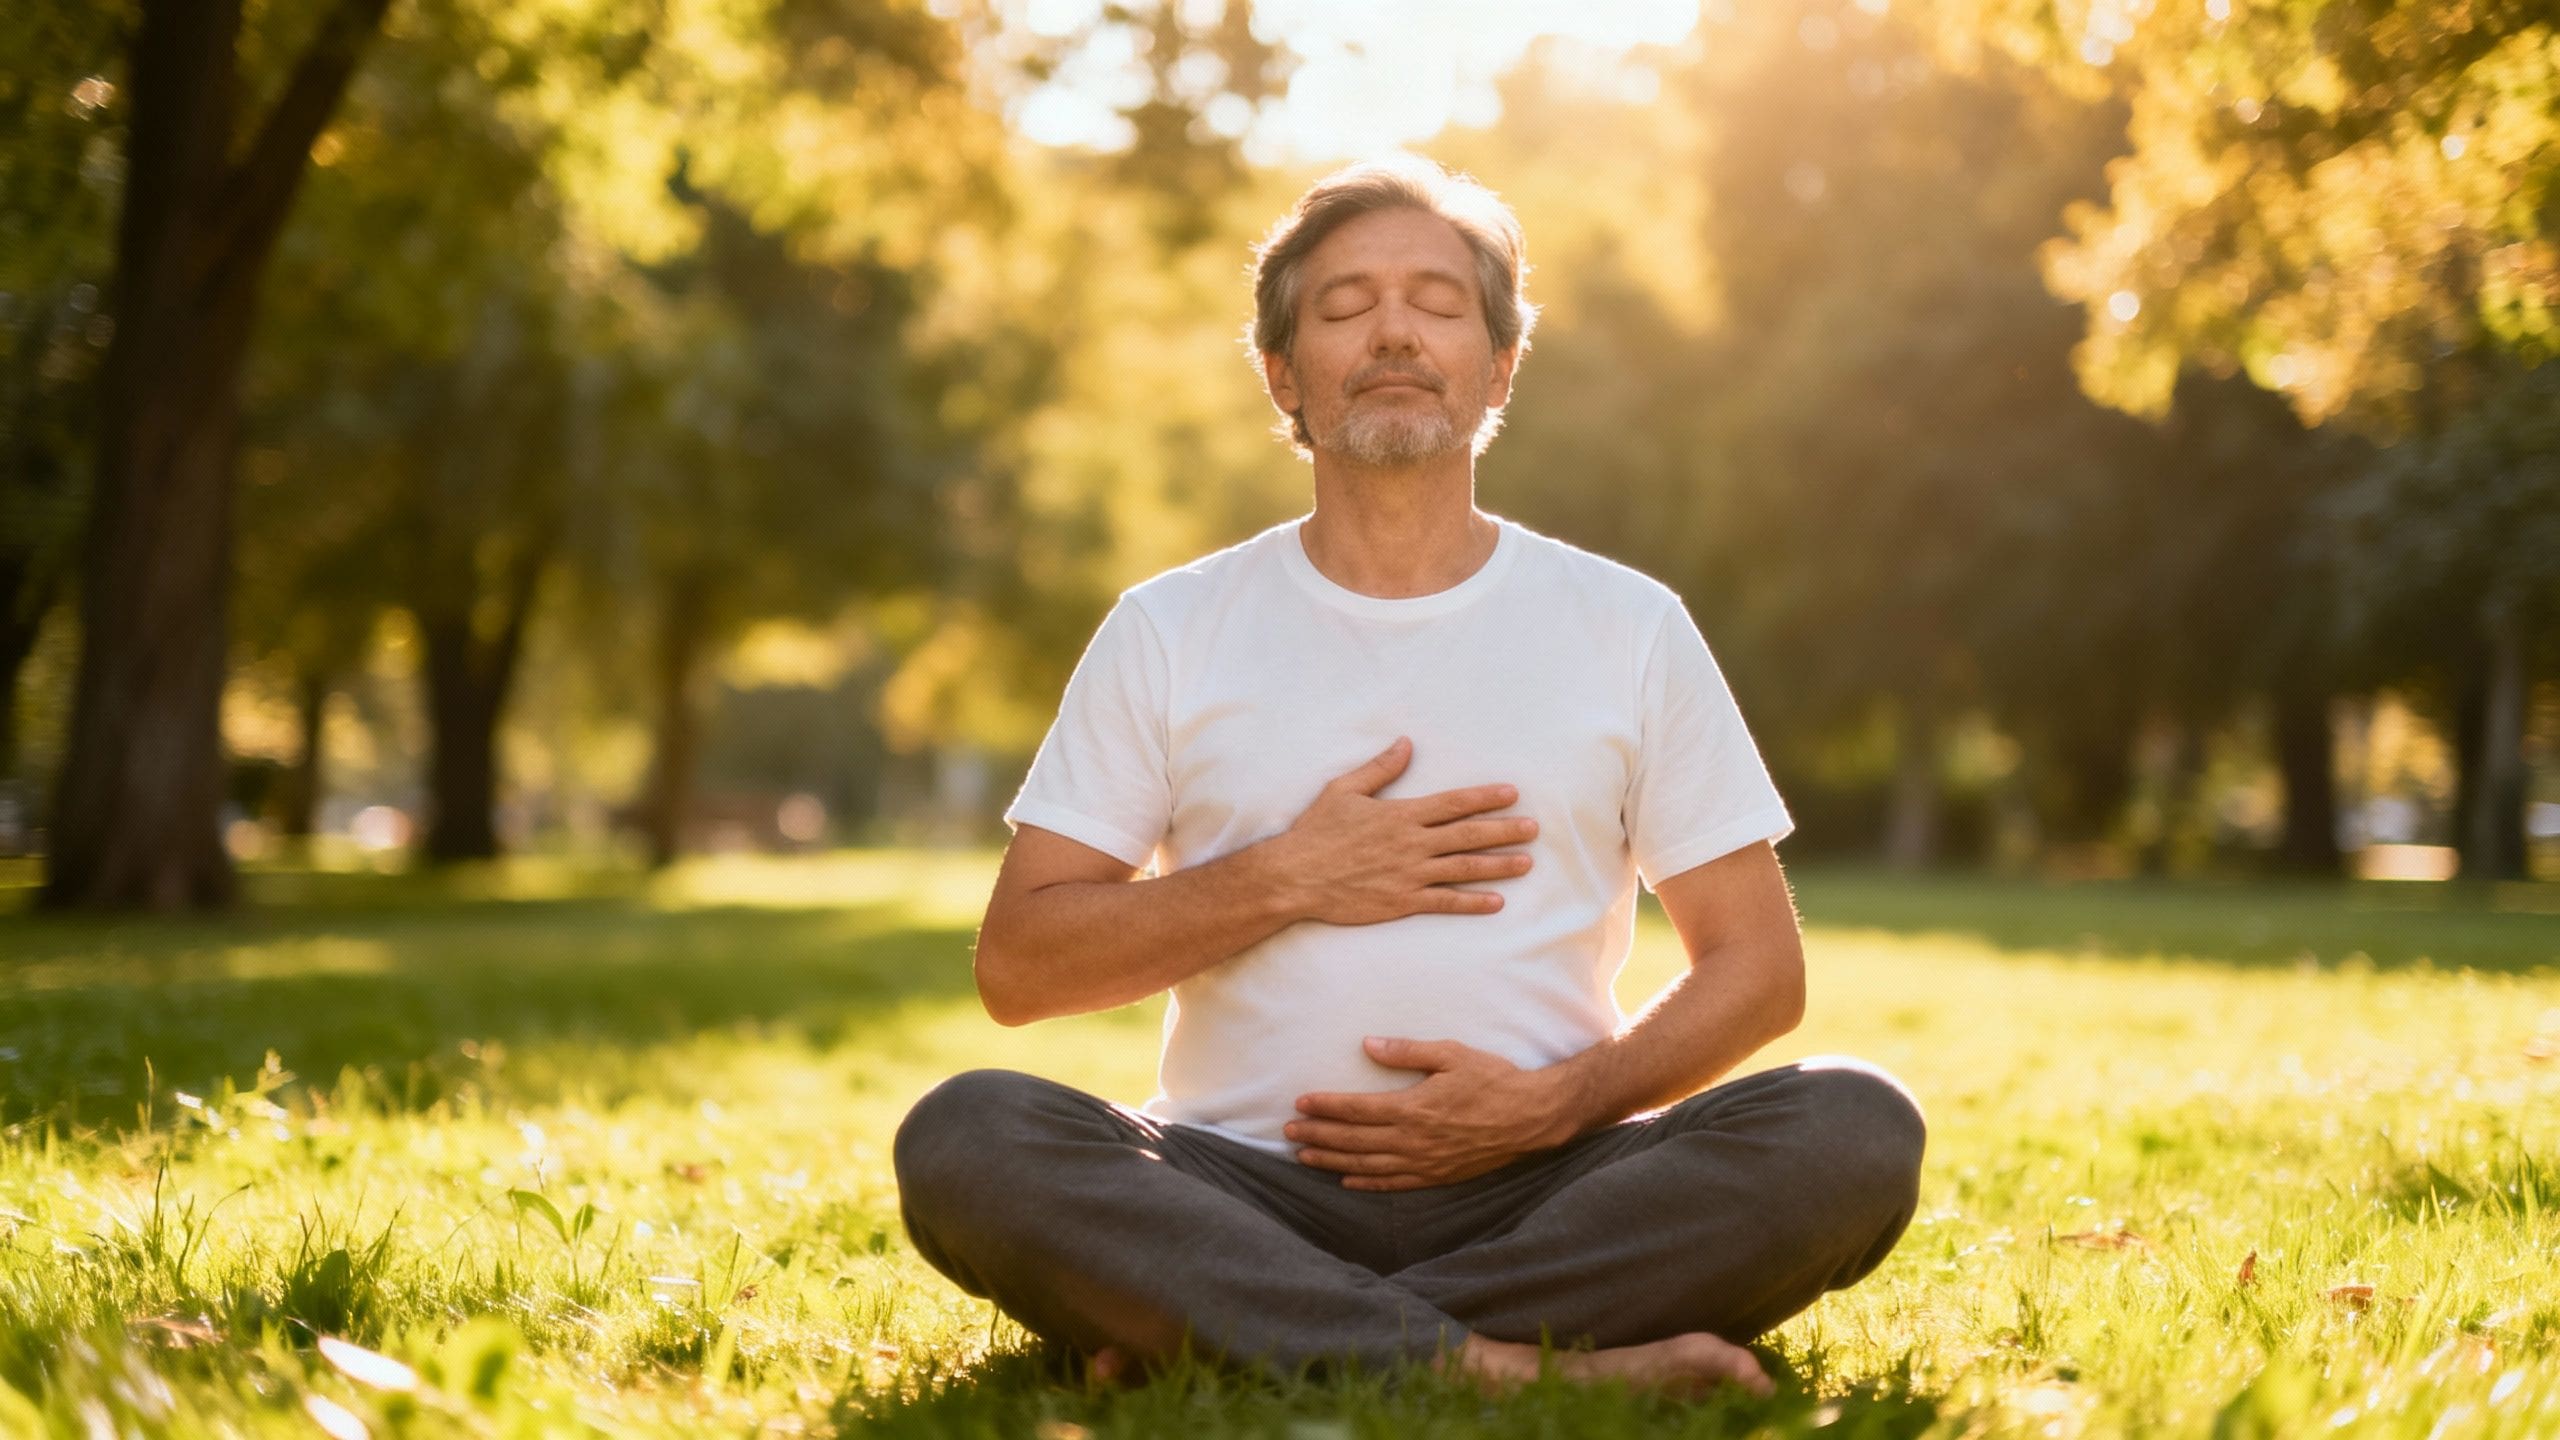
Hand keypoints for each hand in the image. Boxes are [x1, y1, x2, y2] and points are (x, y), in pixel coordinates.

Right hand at [1264, 737, 1536, 925]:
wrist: (1294, 877)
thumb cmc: (1316, 832)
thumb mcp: (1344, 791)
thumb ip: (1380, 769)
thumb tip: (1406, 744)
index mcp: (1401, 815)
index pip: (1453, 803)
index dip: (1485, 798)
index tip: (1511, 794)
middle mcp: (1411, 844)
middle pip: (1468, 835)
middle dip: (1504, 830)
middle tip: (1533, 829)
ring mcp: (1409, 874)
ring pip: (1463, 868)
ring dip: (1498, 865)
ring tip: (1526, 863)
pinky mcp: (1402, 902)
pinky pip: (1445, 902)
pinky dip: (1472, 902)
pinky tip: (1496, 902)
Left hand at [1286, 1037, 1583, 1190]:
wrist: (1532, 1117)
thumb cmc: (1493, 1080)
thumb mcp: (1451, 1054)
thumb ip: (1407, 1051)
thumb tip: (1369, 1044)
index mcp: (1412, 1108)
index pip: (1356, 1109)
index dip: (1325, 1106)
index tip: (1300, 1102)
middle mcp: (1412, 1140)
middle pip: (1353, 1140)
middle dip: (1318, 1134)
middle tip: (1289, 1131)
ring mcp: (1425, 1162)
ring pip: (1366, 1165)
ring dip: (1332, 1160)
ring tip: (1304, 1156)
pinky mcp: (1438, 1176)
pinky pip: (1394, 1184)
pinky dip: (1366, 1184)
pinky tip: (1346, 1180)